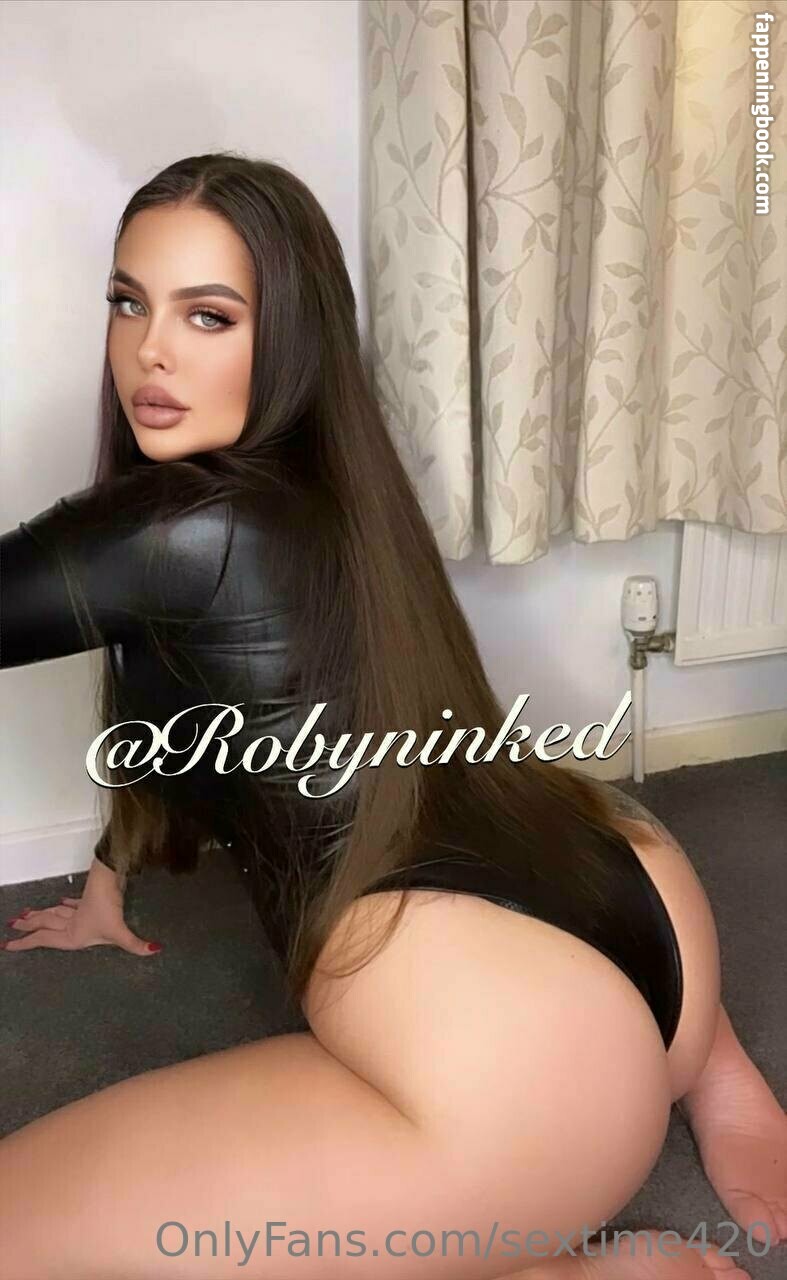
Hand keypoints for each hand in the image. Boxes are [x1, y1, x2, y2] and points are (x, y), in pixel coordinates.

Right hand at [2, 893, 161, 956]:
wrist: (108, 879)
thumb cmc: (107, 906)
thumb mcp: (119, 931)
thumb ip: (135, 944)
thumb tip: (154, 951)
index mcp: (71, 934)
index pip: (43, 939)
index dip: (26, 943)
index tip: (9, 945)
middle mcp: (70, 922)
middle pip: (43, 924)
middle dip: (27, 926)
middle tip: (11, 926)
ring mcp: (78, 910)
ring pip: (54, 913)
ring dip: (41, 914)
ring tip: (26, 914)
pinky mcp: (86, 899)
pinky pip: (72, 903)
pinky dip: (65, 904)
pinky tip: (61, 901)